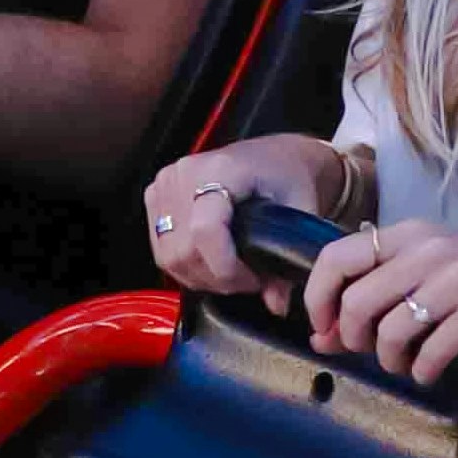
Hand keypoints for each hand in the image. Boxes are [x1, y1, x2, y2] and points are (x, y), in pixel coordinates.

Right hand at [141, 134, 353, 301]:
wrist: (275, 155)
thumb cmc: (288, 175)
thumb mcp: (300, 212)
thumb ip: (287, 257)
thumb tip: (277, 302)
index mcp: (221, 169)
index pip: (204, 231)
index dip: (225, 268)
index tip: (252, 279)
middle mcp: (184, 173)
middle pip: (183, 251)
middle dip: (217, 279)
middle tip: (247, 280)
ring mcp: (166, 184)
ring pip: (168, 256)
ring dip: (199, 277)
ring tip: (231, 273)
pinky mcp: (156, 196)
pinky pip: (161, 249)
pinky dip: (185, 266)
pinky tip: (211, 264)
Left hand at [302, 220, 457, 389]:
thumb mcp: (428, 278)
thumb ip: (374, 299)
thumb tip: (320, 337)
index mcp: (410, 233)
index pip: (336, 256)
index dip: (319, 298)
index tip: (326, 328)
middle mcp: (431, 248)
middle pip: (358, 303)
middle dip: (357, 340)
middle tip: (377, 353)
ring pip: (391, 332)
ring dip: (393, 362)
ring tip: (410, 364)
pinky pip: (430, 354)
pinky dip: (424, 372)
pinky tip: (433, 371)